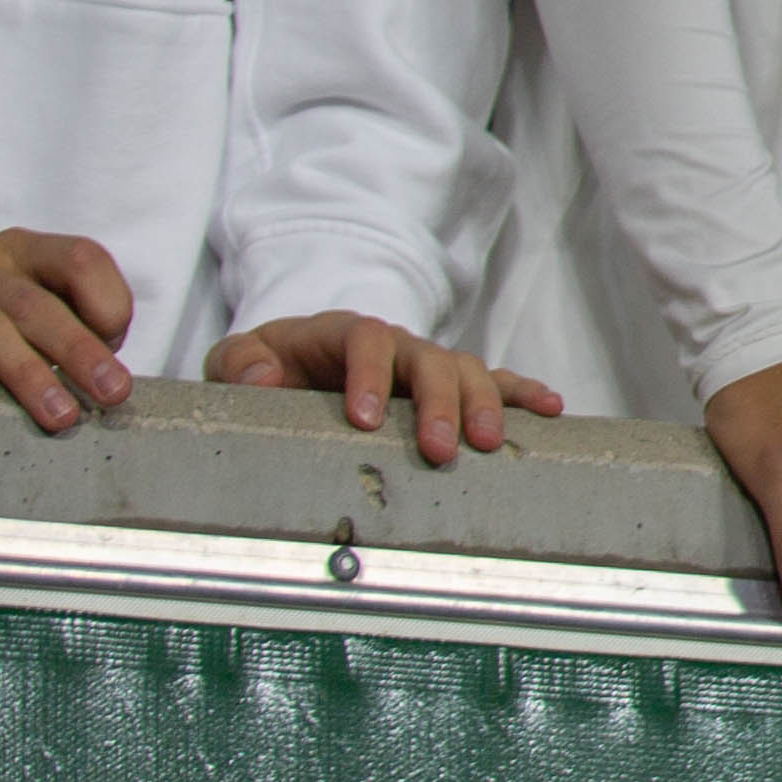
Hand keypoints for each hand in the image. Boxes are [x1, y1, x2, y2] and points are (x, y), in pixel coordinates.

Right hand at [0, 231, 134, 431]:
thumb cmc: (1, 314)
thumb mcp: (41, 300)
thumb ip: (76, 321)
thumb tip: (107, 372)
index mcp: (32, 251)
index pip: (82, 260)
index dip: (108, 301)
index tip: (119, 344)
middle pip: (38, 305)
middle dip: (80, 351)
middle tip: (112, 392)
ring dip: (30, 373)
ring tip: (60, 414)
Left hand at [204, 309, 559, 467]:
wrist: (285, 370)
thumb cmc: (263, 367)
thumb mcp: (232, 359)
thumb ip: (238, 362)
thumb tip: (266, 378)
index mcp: (341, 332)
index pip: (367, 339)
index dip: (370, 374)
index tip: (365, 419)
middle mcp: (393, 344)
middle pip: (429, 357)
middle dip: (439, 402)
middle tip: (439, 449)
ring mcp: (424, 364)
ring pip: (466, 369)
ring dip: (483, 403)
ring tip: (488, 444)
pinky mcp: (445, 387)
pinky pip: (492, 381)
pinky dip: (521, 392)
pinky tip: (548, 408)